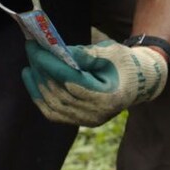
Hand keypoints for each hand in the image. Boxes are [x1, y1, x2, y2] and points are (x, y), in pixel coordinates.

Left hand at [21, 40, 167, 126]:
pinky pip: (54, 113)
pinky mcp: (80, 121)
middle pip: (60, 94)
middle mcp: (97, 114)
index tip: (36, 48)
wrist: (139, 82)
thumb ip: (85, 54)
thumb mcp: (111, 52)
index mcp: (108, 96)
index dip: (51, 65)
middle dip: (42, 70)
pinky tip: (31, 78)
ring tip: (30, 61)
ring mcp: (88, 121)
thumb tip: (57, 51)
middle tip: (30, 49)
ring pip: (53, 105)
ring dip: (37, 82)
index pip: (71, 81)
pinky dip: (39, 96)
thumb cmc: (125, 63)